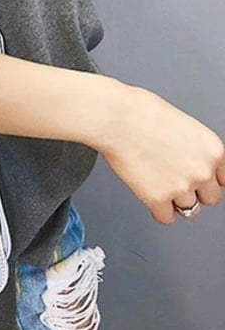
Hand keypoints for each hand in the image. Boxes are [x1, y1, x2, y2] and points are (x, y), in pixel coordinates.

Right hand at [95, 84, 224, 224]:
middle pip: (210, 198)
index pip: (223, 179)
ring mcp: (181, 188)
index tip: (194, 177)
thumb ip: (194, 148)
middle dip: (193, 190)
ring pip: (189, 210)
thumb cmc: (140, 112)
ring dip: (174, 200)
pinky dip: (157, 209)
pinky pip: (166, 217)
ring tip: (156, 183)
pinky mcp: (157, 199)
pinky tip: (147, 192)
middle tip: (173, 178)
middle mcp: (203, 171)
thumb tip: (188, 160)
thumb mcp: (183, 125)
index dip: (206, 178)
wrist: (115, 118)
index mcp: (213, 150)